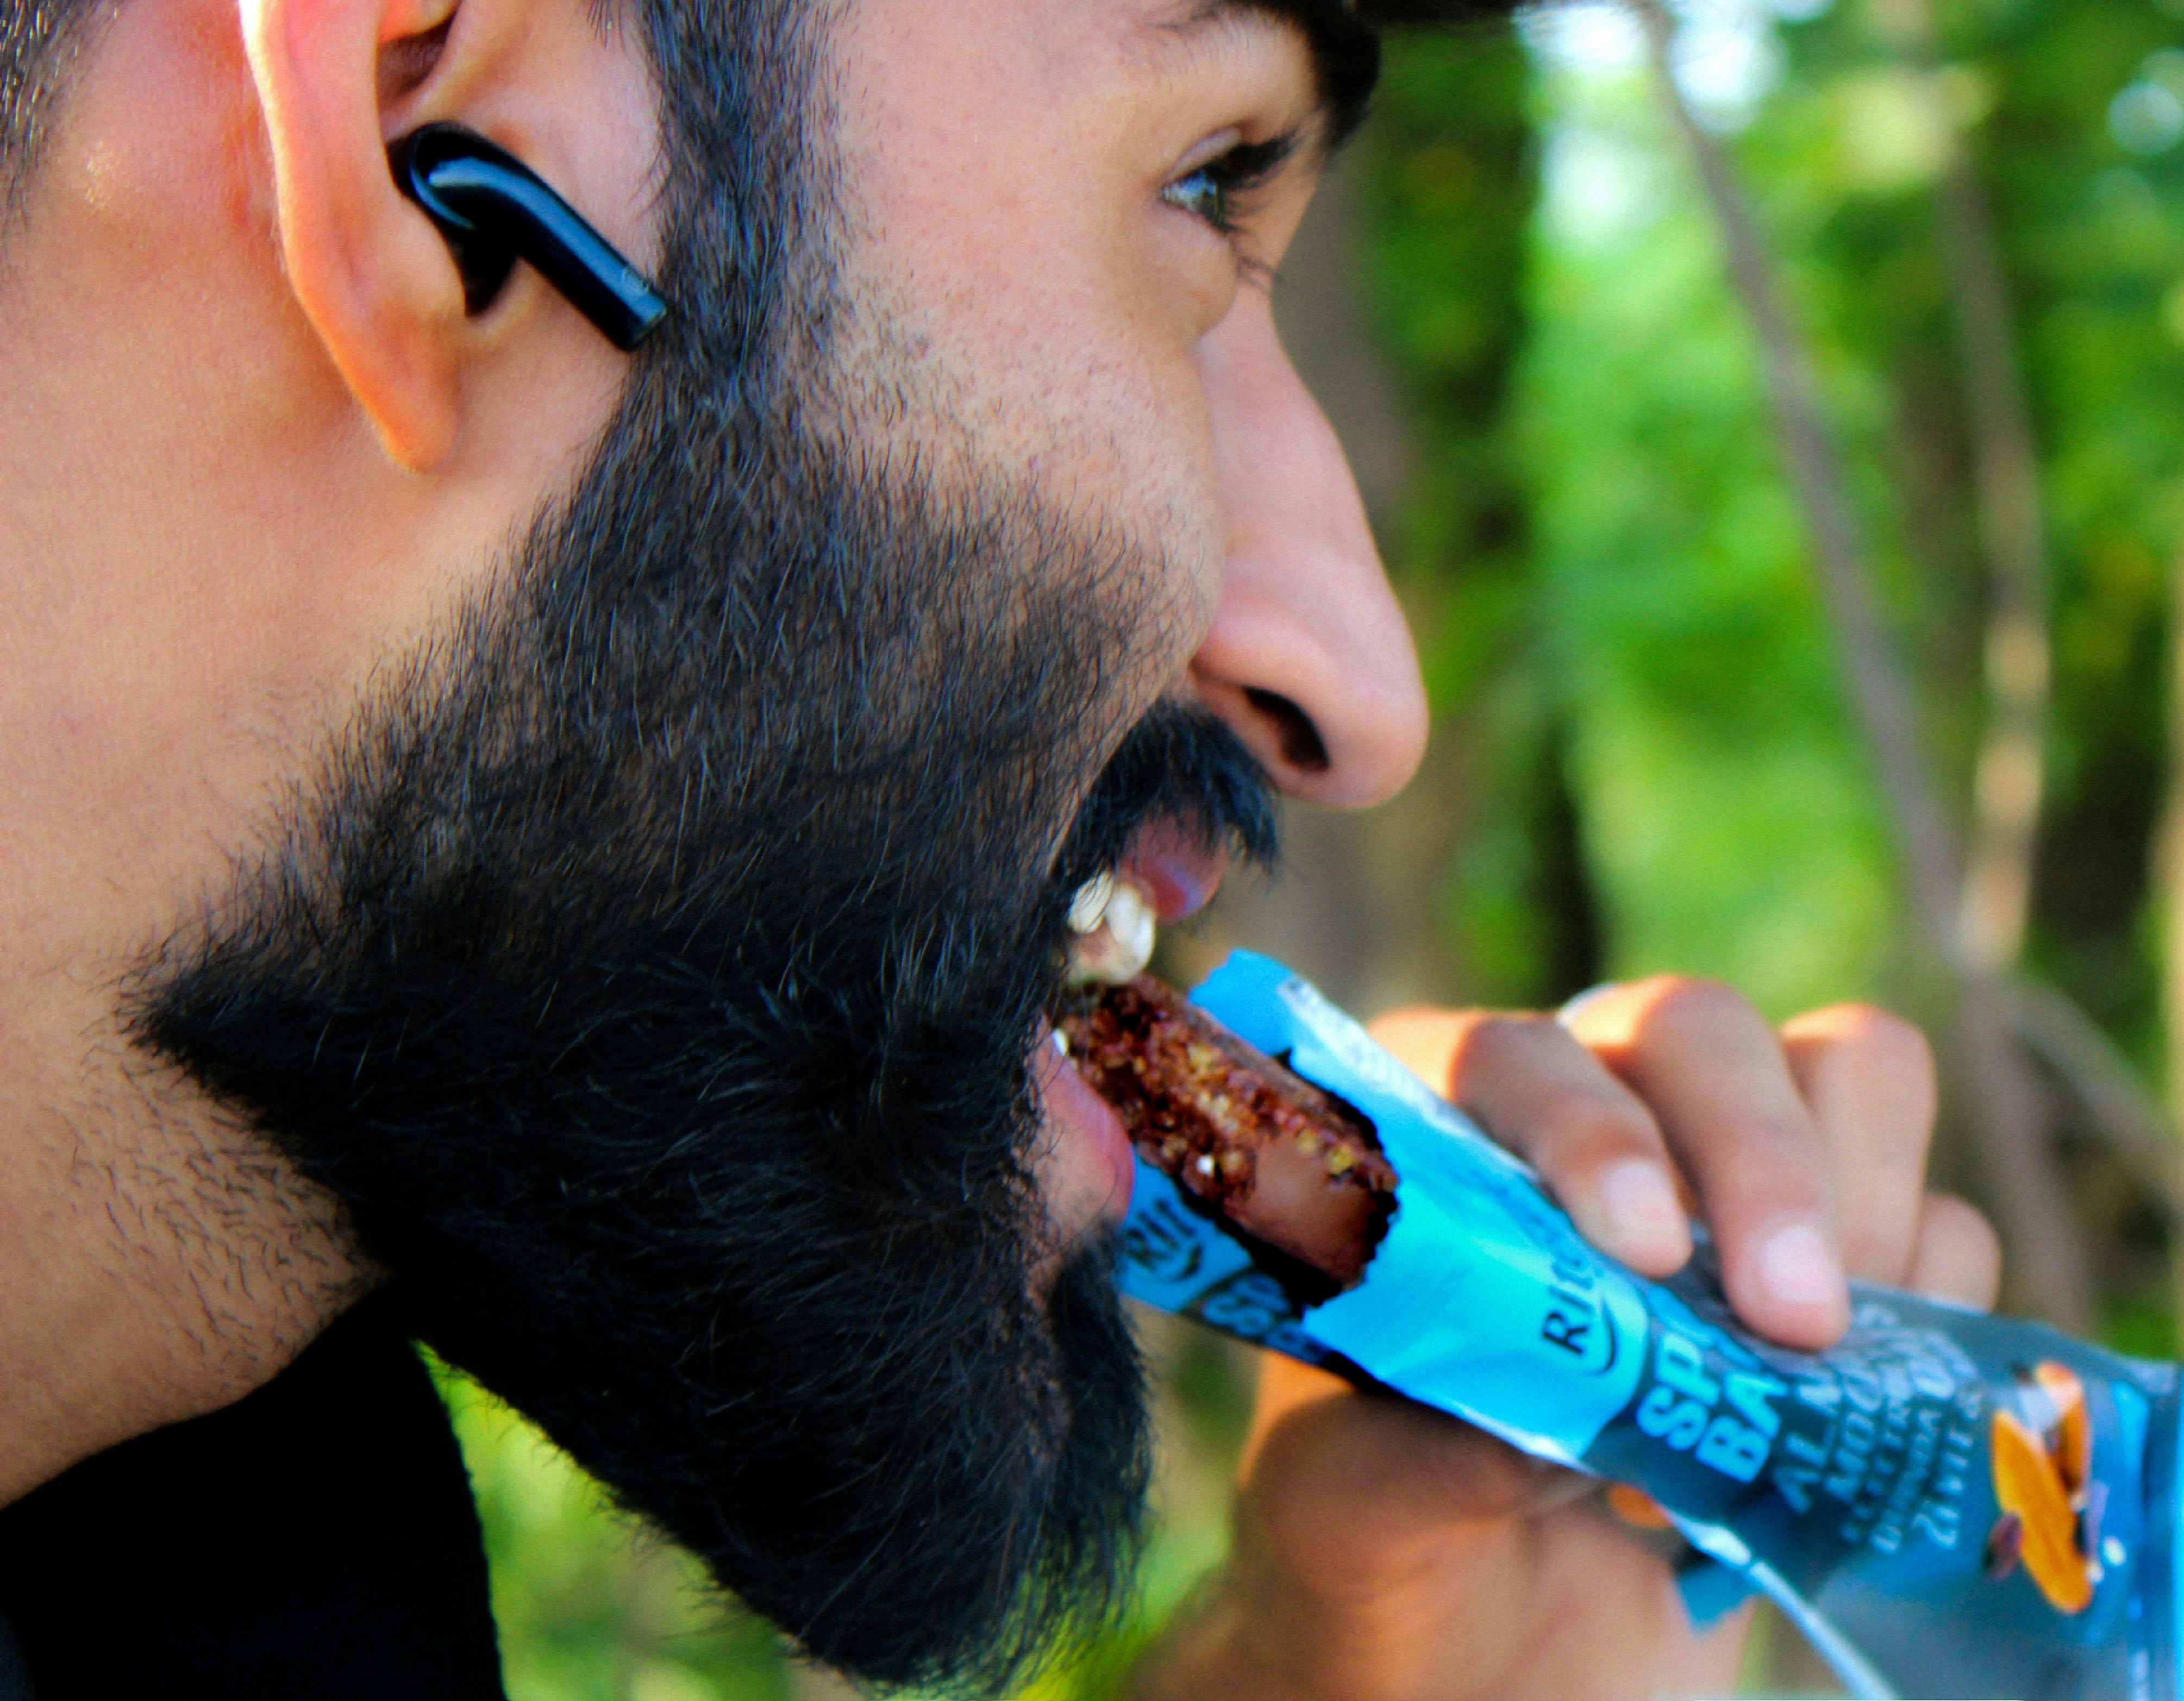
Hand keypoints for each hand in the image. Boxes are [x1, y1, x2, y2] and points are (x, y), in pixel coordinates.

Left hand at [1128, 977, 2000, 1700]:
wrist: (1475, 1652)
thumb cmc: (1381, 1546)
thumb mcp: (1352, 1502)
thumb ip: (1433, 1435)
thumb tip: (1574, 1394)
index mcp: (1432, 1137)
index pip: (1516, 1057)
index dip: (1589, 1130)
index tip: (1641, 1253)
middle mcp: (1580, 1118)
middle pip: (1697, 1030)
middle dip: (1761, 1155)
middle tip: (1792, 1319)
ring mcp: (1717, 1179)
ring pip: (1846, 1074)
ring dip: (1857, 1215)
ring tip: (1795, 1367)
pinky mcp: (1834, 1268)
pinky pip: (1938, 1223)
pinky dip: (1928, 1307)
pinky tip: (1827, 1415)